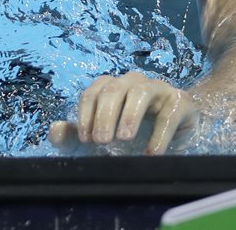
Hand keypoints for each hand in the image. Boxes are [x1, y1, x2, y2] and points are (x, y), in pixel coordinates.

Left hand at [49, 72, 197, 154]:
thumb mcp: (102, 136)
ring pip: (139, 92)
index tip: (86, 140)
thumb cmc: (133, 132)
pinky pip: (168, 113)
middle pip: (112, 89)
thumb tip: (54, 130)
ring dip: (129, 115)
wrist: (177, 133)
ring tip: (123, 138)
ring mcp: (157, 88)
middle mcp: (132, 81)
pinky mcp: (180, 101)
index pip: (91, 93)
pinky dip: (159, 134)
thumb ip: (76, 135)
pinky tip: (152, 153)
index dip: (86, 115)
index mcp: (110, 86)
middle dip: (104, 115)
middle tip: (101, 141)